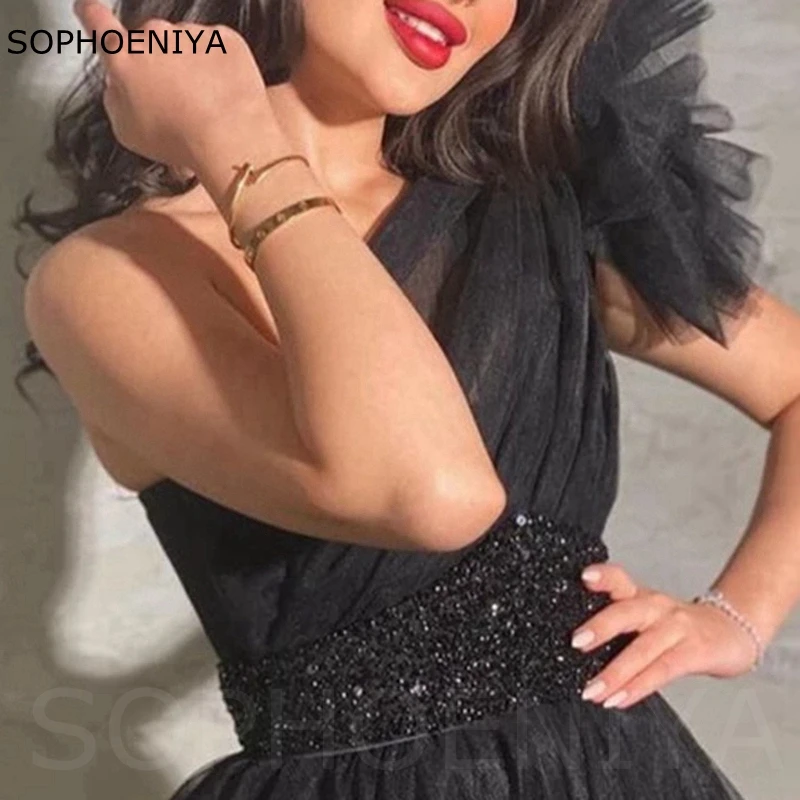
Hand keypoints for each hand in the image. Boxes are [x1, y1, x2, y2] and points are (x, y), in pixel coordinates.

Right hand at [72, 0, 277, 172]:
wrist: (229, 135)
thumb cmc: (179, 138)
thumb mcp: (127, 130)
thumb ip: (116, 97)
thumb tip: (119, 85)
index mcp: (125, 57)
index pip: (97, 21)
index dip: (91, 14)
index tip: (90, 11)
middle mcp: (156, 36)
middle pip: (150, 42)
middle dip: (157, 64)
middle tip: (172, 100)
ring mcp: (192, 34)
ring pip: (186, 45)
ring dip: (191, 67)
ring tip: (203, 105)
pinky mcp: (224, 39)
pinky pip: (217, 49)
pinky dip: (219, 68)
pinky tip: (222, 95)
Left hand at [570, 562, 760, 709]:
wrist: (731, 631)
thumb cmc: (677, 627)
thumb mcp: (647, 615)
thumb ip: (618, 621)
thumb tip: (575, 644)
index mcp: (640, 595)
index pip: (619, 578)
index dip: (603, 576)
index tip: (583, 576)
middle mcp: (657, 606)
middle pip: (626, 611)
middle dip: (600, 627)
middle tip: (575, 643)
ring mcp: (677, 628)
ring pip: (642, 649)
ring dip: (615, 673)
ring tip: (591, 691)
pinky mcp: (695, 651)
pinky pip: (663, 670)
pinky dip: (638, 687)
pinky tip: (619, 700)